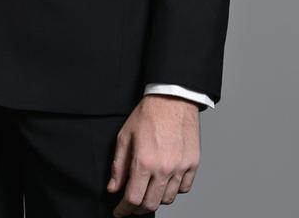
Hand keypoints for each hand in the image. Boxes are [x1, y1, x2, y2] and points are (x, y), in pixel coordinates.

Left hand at [108, 95, 200, 214]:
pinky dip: (173, 190)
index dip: (124, 210)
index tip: (119, 212)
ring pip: (167, 199)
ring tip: (147, 190)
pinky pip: (183, 189)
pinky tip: (165, 181)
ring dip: (155, 199)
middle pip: (151, 204)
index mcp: (144, 161)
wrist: (173, 98)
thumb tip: (113, 188)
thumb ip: (118, 165)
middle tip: (131, 206)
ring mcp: (180, 168)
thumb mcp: (125, 136)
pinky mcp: (193, 165)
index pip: (133, 199)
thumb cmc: (148, 114)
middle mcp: (164, 169)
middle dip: (138, 209)